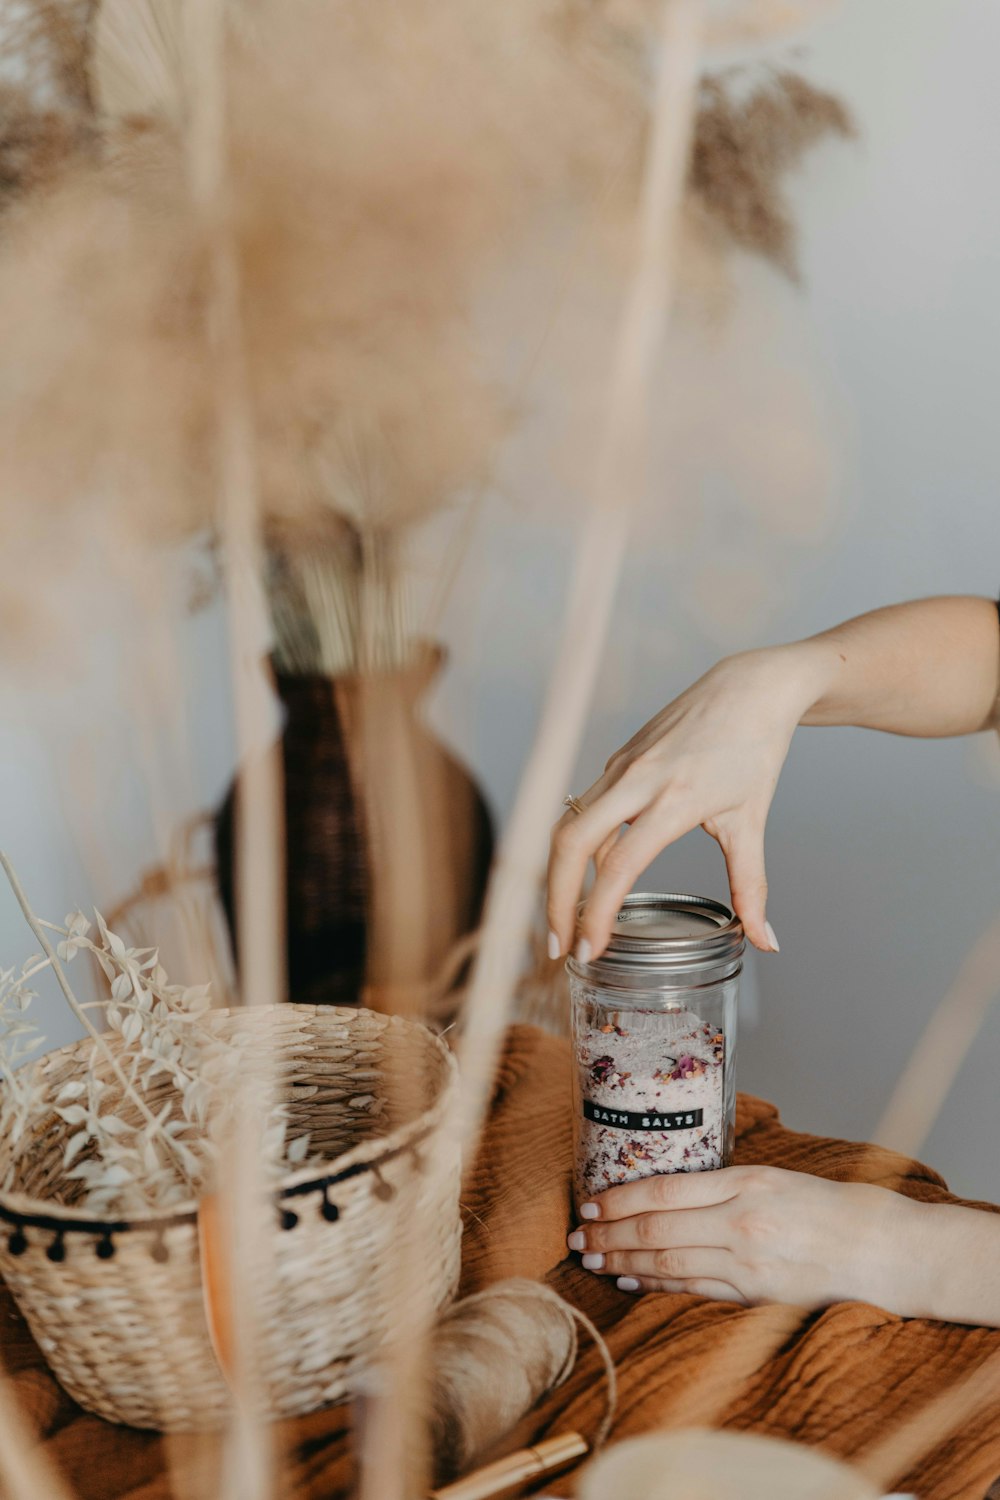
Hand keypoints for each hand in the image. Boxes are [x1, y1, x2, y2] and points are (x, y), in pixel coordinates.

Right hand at [547, 645, 823, 958]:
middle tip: (558, 947)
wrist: (749, 688)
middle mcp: (638, 779)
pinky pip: (587, 809)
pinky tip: (594, 878)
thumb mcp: (751, 822)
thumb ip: (751, 887)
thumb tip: (765, 942)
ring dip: (560, 876)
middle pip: (571, 843)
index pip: (620, 866)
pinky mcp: (618, 759)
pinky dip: (581, 848)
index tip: (588, 950)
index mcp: (674, 799)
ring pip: (569, 825)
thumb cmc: (754, 749)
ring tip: (567, 921)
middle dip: (556, 900)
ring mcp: (622, 766)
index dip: (597, 914)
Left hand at [565, 1165, 922, 1312]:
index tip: (590, 1203)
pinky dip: (658, 1283)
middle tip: (577, 1238)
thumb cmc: (831, 1207)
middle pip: (657, 1227)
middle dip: (610, 1233)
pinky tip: (633, 1279)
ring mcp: (748, 1262)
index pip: (665, 1189)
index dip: (621, 1198)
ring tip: (593, 1260)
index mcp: (746, 1182)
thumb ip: (725, 1186)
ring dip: (625, 1260)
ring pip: (669, 1260)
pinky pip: (695, 1289)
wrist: (882, 1249)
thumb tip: (670, 1191)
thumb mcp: (776, 1178)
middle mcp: (742, 1221)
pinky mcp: (757, 1296)